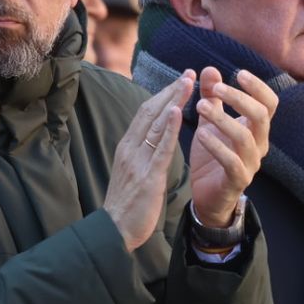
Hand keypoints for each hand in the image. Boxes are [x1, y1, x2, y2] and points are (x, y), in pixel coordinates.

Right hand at [104, 72, 193, 250]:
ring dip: (173, 101)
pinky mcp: (148, 177)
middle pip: (150, 111)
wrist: (115, 230)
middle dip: (171, 91)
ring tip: (188, 83)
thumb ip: (143, 153)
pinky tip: (178, 111)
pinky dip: (169, 128)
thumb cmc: (127, 204)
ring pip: (156, 124)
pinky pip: (160, 148)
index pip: (146, 113)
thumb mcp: (134, 172)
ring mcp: (137, 161)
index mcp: (127, 147)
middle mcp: (130, 149)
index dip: (163, 94)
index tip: (180, 80)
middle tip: (189, 73)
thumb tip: (157, 138)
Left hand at [187, 68, 275, 227]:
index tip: (238, 73)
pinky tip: (201, 134)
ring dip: (222, 119)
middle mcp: (259, 144)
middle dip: (238, 99)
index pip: (269, 103)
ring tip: (200, 107)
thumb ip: (211, 97)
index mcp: (257, 128)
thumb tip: (209, 69)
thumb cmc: (212, 155)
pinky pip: (231, 161)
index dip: (258, 87)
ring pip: (245, 137)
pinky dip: (216, 146)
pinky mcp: (238, 181)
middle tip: (215, 89)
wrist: (207, 196)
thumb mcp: (210, 122)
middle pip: (261, 116)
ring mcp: (251, 164)